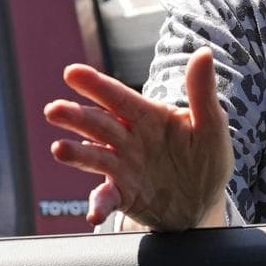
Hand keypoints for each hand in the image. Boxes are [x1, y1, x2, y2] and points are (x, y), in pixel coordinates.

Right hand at [43, 48, 233, 231]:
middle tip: (54, 109)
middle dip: (76, 116)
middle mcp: (129, 139)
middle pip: (98, 124)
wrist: (202, 202)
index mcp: (148, 116)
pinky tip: (94, 212)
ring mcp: (123, 167)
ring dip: (77, 154)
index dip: (96, 85)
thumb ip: (202, 92)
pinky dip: (99, 204)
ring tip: (59, 149)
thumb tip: (203, 53)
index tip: (73, 73)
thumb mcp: (211, 125)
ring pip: (95, 158)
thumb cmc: (206, 157)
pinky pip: (108, 199)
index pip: (119, 97)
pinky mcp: (124, 195)